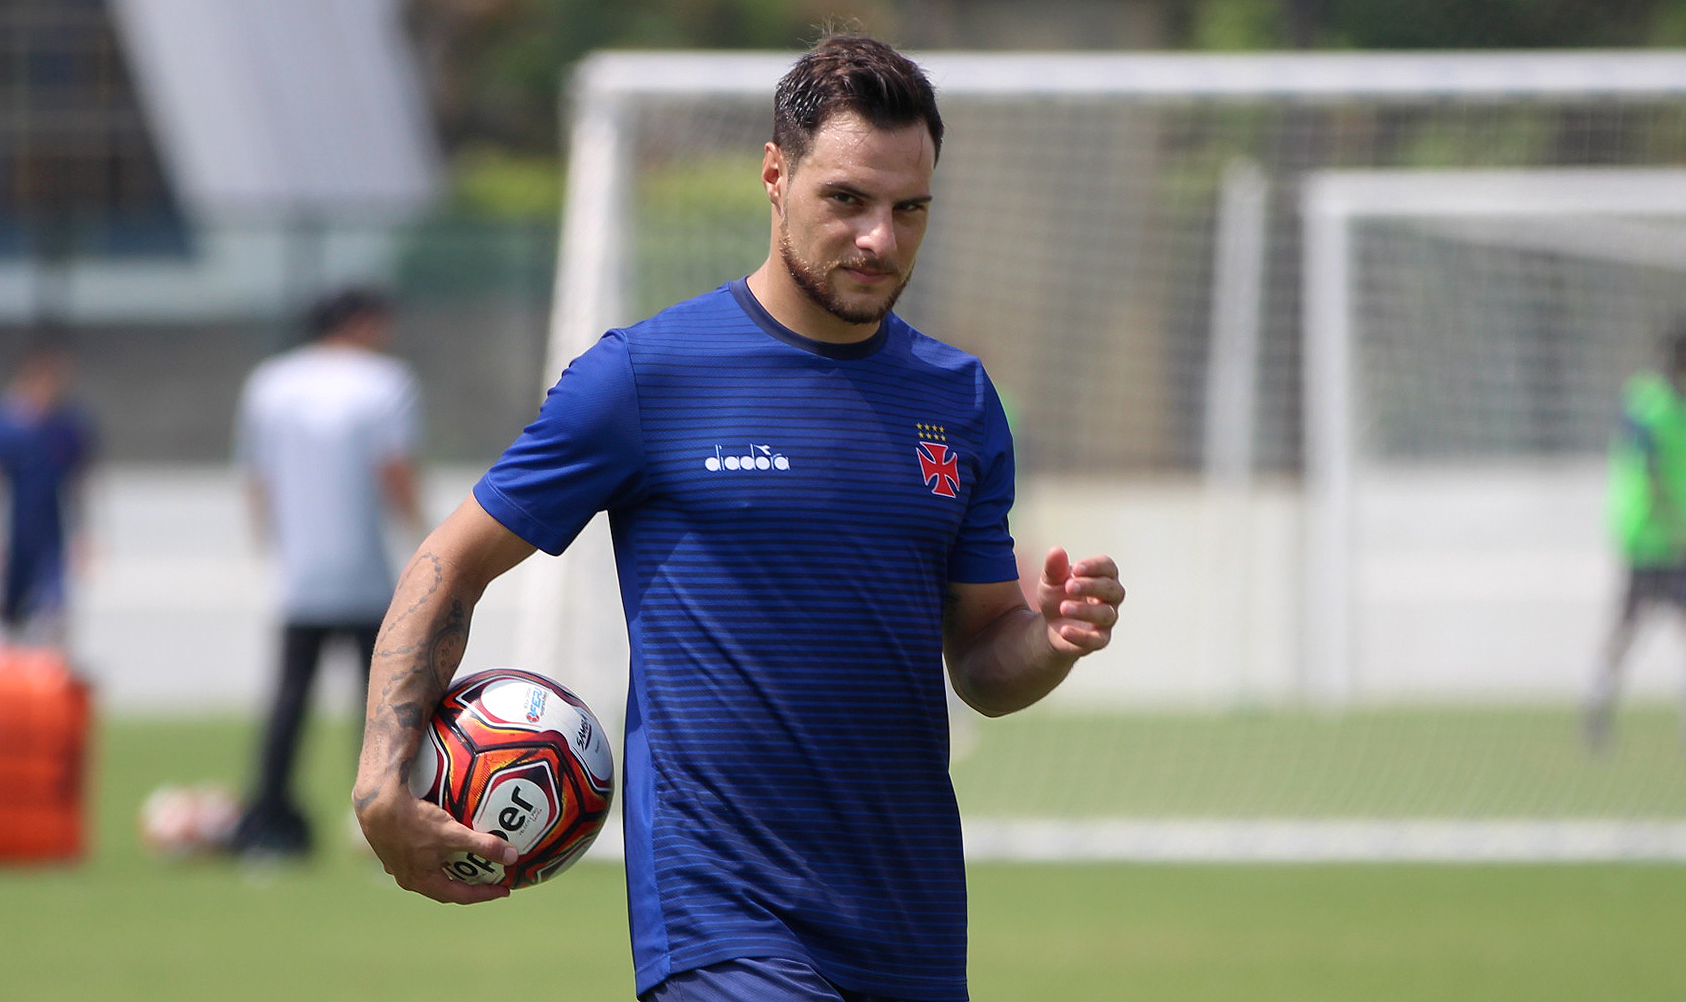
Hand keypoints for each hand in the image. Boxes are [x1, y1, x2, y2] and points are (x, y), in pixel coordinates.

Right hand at [355, 786, 516, 904]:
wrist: (377, 804)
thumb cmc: (414, 821)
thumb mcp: (453, 834)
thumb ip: (483, 845)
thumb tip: (513, 856)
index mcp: (421, 881)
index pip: (460, 895)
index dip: (485, 894)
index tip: (504, 890)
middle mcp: (407, 877)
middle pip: (444, 887)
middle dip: (467, 884)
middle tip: (489, 879)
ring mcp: (396, 863)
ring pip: (429, 871)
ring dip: (449, 869)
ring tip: (468, 862)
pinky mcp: (391, 847)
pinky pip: (419, 855)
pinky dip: (436, 854)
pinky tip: (442, 842)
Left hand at [1036, 547, 1123, 657]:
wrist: (1050, 625)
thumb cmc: (1057, 596)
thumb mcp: (1050, 581)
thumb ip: (1053, 567)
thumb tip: (1056, 551)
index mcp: (1103, 577)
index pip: (1108, 567)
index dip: (1095, 566)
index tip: (1075, 568)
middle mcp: (1111, 598)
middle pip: (1112, 589)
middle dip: (1091, 586)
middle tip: (1068, 586)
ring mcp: (1107, 620)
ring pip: (1106, 614)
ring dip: (1085, 610)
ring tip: (1063, 607)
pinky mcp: (1099, 640)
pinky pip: (1097, 640)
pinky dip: (1081, 636)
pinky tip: (1064, 630)